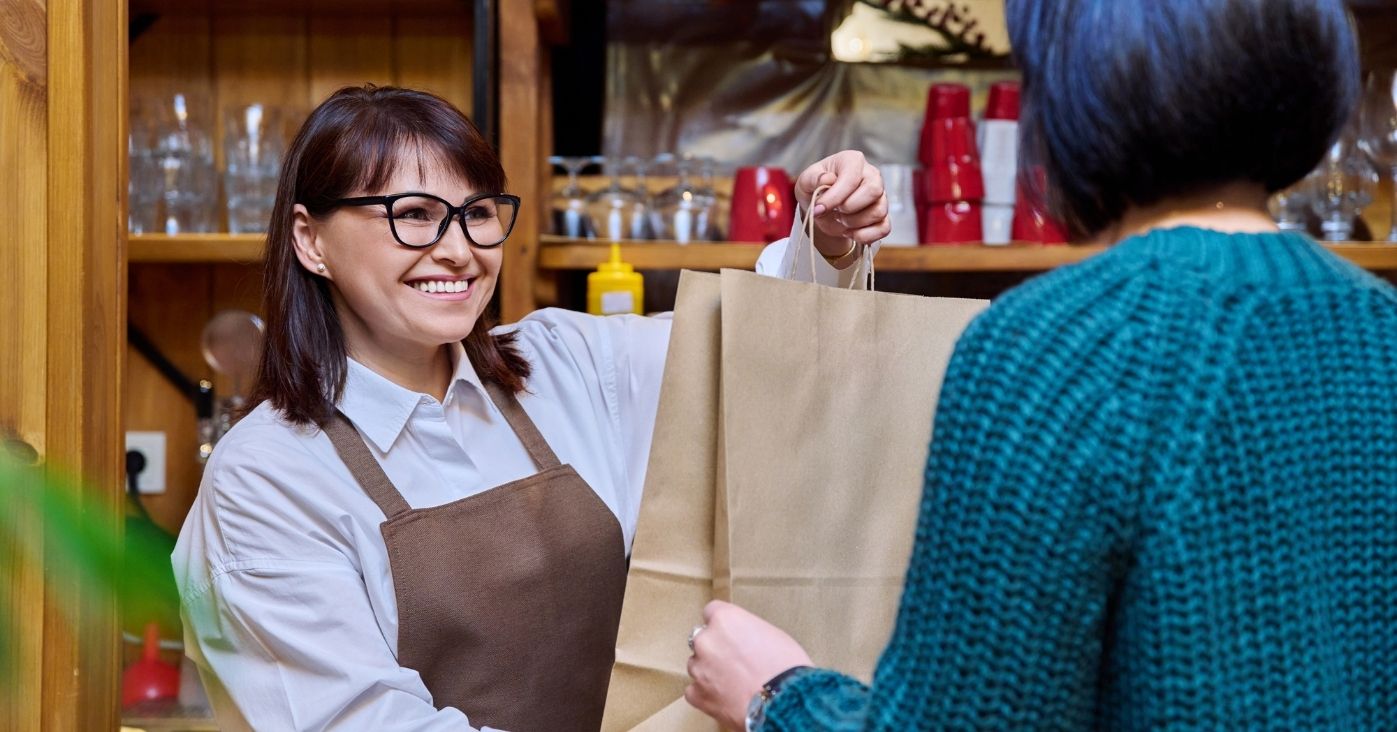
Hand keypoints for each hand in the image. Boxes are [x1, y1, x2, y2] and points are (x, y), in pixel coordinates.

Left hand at [685, 600, 812, 729]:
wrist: (784, 703)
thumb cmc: (786, 668)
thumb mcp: (772, 635)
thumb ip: (747, 632)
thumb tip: (743, 640)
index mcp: (724, 619)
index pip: (712, 612)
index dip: (724, 625)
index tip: (732, 635)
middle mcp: (706, 640)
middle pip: (703, 640)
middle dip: (715, 649)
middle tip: (737, 663)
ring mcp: (698, 669)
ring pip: (698, 666)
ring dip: (710, 672)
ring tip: (735, 685)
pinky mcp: (697, 695)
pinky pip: (695, 692)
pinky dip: (707, 695)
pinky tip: (727, 700)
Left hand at [794, 151, 890, 262]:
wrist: (821, 207)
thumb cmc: (816, 189)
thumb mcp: (806, 181)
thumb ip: (813, 179)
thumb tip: (827, 179)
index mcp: (853, 161)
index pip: (852, 177)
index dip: (835, 197)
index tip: (819, 209)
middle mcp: (871, 176)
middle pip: (873, 191)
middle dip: (849, 208)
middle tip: (834, 211)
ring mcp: (880, 196)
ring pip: (878, 212)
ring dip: (854, 223)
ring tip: (840, 220)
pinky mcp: (883, 216)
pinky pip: (884, 228)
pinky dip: (864, 236)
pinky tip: (850, 232)